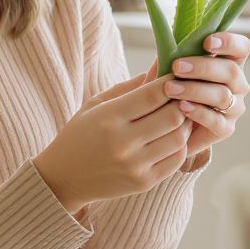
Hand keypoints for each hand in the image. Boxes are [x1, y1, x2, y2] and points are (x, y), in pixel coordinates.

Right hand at [33, 72, 191, 214]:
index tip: (175, 76)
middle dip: (181, 102)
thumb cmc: (81, 134)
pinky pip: (176, 160)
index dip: (170, 82)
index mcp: (108, 118)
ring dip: (185, 124)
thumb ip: (131, 87)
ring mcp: (135, 166)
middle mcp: (122, 143)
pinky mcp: (144, 183)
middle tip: (182, 96)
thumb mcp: (97, 104)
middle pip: (172, 116)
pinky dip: (180, 145)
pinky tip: (172, 137)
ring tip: (179, 116)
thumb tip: (161, 65)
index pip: (152, 95)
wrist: (65, 177)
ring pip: (179, 138)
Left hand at [147, 31, 249, 159]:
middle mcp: (237, 84)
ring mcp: (234, 107)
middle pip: (231, 71)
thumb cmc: (173, 88)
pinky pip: (216, 120)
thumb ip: (175, 54)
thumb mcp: (172, 69)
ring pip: (223, 95)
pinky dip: (198, 112)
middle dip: (203, 67)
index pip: (241, 48)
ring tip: (170, 88)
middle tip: (177, 66)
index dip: (229, 42)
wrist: (169, 126)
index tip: (207, 42)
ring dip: (195, 90)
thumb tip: (168, 40)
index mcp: (229, 62)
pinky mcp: (225, 128)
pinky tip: (182, 107)